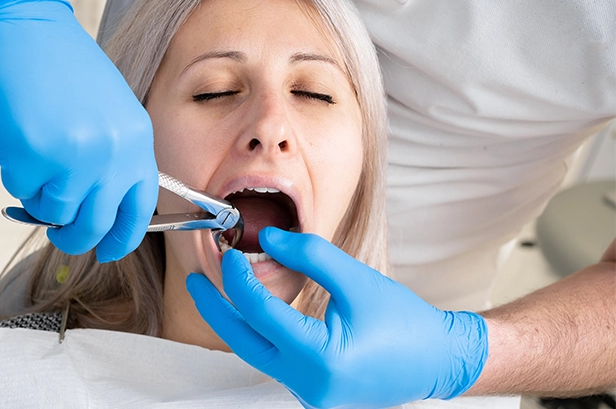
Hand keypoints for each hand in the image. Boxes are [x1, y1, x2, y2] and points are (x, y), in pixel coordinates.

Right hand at [0, 0, 158, 262]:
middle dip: (72, 236)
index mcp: (136, 140)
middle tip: (57, 229)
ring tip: (34, 156)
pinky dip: (14, 173)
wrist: (23, 26)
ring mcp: (73, 157)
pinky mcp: (33, 155)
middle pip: (94, 226)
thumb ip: (112, 158)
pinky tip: (17, 137)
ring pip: (54, 212)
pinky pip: (21, 191)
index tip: (105, 249)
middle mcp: (111, 153)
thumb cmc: (61, 64)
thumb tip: (97, 209)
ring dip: (39, 195)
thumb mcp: (109, 111)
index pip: (138, 209)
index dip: (120, 238)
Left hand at [186, 227, 487, 407]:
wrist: (438, 361)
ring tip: (223, 289)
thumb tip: (268, 239)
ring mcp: (309, 393)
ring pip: (256, 353)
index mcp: (321, 358)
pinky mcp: (312, 391)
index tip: (229, 254)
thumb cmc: (406, 324)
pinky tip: (253, 312)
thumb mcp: (357, 279)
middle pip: (243, 342)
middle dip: (216, 308)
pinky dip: (260, 334)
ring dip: (237, 321)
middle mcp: (309, 384)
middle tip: (196, 279)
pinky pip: (274, 360)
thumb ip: (310, 256)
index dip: (238, 280)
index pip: (260, 314)